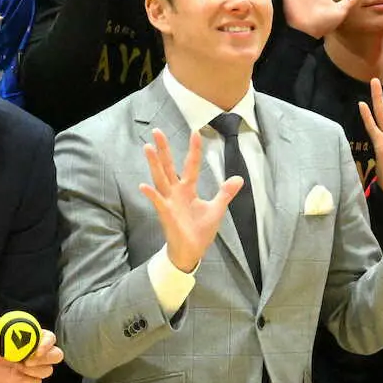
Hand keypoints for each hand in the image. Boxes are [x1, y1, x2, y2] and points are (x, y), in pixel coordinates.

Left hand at [0, 313, 64, 382]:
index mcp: (33, 336)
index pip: (50, 337)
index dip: (48, 343)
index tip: (37, 350)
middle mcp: (39, 351)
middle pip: (57, 355)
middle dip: (46, 359)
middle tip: (28, 362)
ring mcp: (37, 366)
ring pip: (48, 371)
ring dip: (34, 372)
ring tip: (18, 367)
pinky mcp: (31, 379)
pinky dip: (28, 381)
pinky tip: (17, 375)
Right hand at [139, 129, 243, 272]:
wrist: (191, 252)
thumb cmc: (200, 231)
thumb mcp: (216, 209)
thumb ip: (225, 193)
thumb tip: (239, 178)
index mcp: (188, 189)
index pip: (191, 165)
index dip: (194, 149)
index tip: (195, 131)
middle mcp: (176, 192)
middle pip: (168, 166)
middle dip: (164, 149)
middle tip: (157, 131)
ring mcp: (169, 202)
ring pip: (160, 179)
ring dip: (154, 164)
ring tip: (148, 148)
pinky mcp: (166, 215)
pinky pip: (158, 203)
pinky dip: (151, 195)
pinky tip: (143, 185)